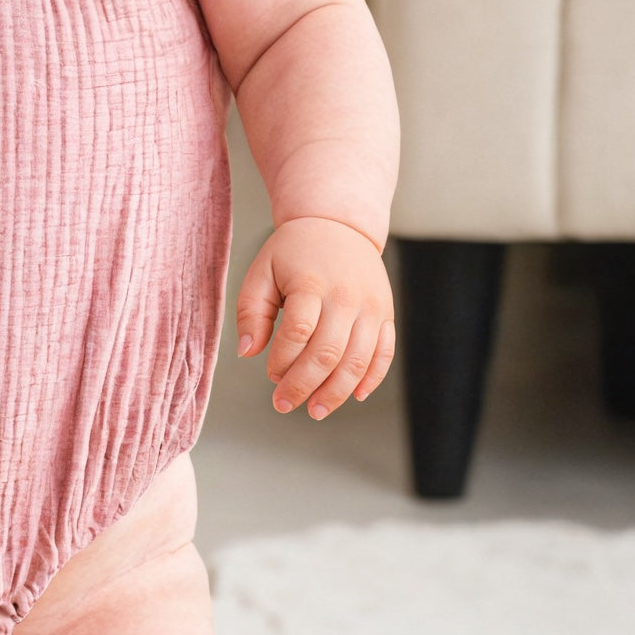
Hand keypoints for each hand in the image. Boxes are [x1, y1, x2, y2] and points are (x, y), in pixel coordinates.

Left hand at [235, 217, 395, 418]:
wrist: (338, 224)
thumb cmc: (293, 252)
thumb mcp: (262, 272)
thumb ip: (251, 311)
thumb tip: (248, 352)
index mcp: (311, 283)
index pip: (298, 332)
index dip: (282, 360)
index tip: (270, 374)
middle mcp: (346, 296)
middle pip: (328, 352)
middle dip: (304, 385)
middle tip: (284, 404)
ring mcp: (371, 307)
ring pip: (358, 359)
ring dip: (336, 392)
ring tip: (315, 411)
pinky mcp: (386, 314)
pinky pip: (384, 353)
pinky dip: (372, 378)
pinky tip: (354, 396)